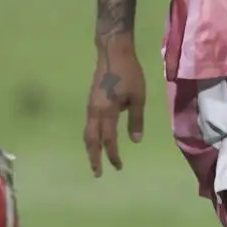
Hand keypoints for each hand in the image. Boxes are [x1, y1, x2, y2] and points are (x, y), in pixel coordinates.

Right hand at [85, 35, 146, 176]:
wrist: (113, 53)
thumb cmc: (129, 74)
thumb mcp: (138, 97)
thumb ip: (136, 119)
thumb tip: (135, 140)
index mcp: (107, 111)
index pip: (108, 139)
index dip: (113, 154)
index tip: (118, 166)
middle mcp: (94, 111)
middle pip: (91, 140)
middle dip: (94, 157)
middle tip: (98, 173)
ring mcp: (90, 106)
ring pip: (87, 133)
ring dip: (91, 148)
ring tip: (95, 161)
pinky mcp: (91, 102)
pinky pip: (88, 125)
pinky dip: (91, 137)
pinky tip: (97, 141)